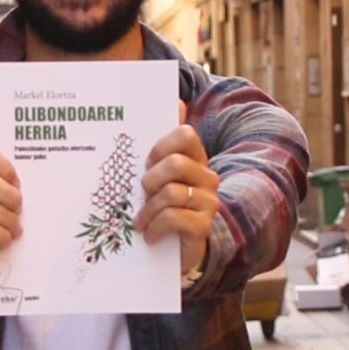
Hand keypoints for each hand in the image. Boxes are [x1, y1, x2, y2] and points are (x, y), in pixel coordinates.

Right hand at [0, 143, 21, 296]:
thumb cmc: (1, 226)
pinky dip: (3, 235)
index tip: (17, 182)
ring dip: (8, 219)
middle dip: (10, 195)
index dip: (4, 166)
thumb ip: (12, 183)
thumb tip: (37, 170)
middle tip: (20, 209)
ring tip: (16, 229)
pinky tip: (6, 241)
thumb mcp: (6, 200)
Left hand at [133, 102, 218, 273]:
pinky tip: (149, 235)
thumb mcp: (160, 175)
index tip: (146, 162)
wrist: (179, 249)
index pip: (185, 134)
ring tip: (140, 220)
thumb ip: (166, 143)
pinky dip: (154, 226)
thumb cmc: (166, 206)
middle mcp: (207, 177)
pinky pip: (173, 218)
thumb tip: (177, 100)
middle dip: (150, 179)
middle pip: (175, 164)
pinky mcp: (203, 226)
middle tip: (142, 193)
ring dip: (147, 209)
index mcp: (196, 158)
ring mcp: (207, 202)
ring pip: (170, 193)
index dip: (160, 146)